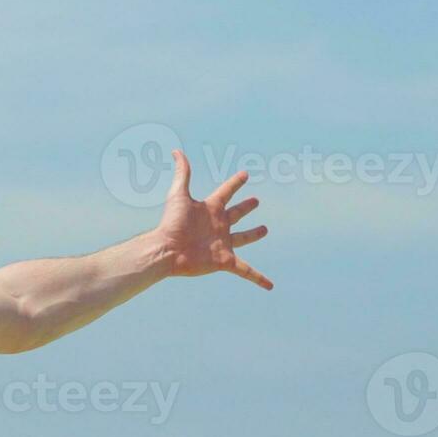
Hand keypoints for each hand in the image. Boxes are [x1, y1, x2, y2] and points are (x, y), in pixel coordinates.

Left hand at [154, 150, 272, 289]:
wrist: (167, 250)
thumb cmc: (172, 223)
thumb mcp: (178, 195)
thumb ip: (182, 173)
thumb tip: (176, 150)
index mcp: (211, 208)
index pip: (227, 191)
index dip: (235, 183)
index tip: (245, 174)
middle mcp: (219, 225)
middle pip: (236, 213)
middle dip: (246, 207)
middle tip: (256, 201)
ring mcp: (223, 243)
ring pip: (243, 238)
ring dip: (253, 234)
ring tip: (264, 229)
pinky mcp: (225, 261)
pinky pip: (246, 270)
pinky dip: (259, 278)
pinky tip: (270, 285)